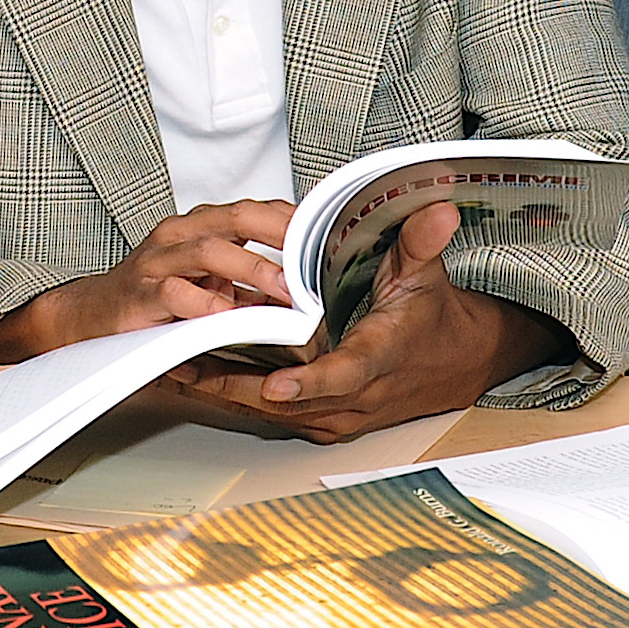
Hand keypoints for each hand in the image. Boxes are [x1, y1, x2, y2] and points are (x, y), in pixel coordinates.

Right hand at [0, 199, 297, 363]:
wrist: (90, 318)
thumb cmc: (157, 300)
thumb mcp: (212, 285)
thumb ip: (252, 283)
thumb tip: (305, 290)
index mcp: (203, 226)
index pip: (257, 210)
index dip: (295, 221)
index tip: (329, 237)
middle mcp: (182, 234)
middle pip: (240, 217)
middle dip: (283, 235)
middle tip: (316, 258)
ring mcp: (160, 260)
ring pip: (211, 250)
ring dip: (254, 270)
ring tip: (285, 291)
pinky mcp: (143, 292)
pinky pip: (176, 292)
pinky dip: (205, 303)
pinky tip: (228, 315)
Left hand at [169, 204, 567, 444]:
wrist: (453, 364)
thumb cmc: (432, 317)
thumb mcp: (426, 276)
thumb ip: (421, 242)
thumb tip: (438, 208)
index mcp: (382, 357)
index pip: (346, 374)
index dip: (310, 381)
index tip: (276, 383)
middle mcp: (358, 396)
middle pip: (293, 400)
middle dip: (238, 383)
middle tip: (187, 363)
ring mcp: (339, 413)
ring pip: (275, 411)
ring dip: (227, 390)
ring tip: (175, 366)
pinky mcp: (323, 419)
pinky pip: (274, 413)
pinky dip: (237, 394)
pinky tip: (198, 375)